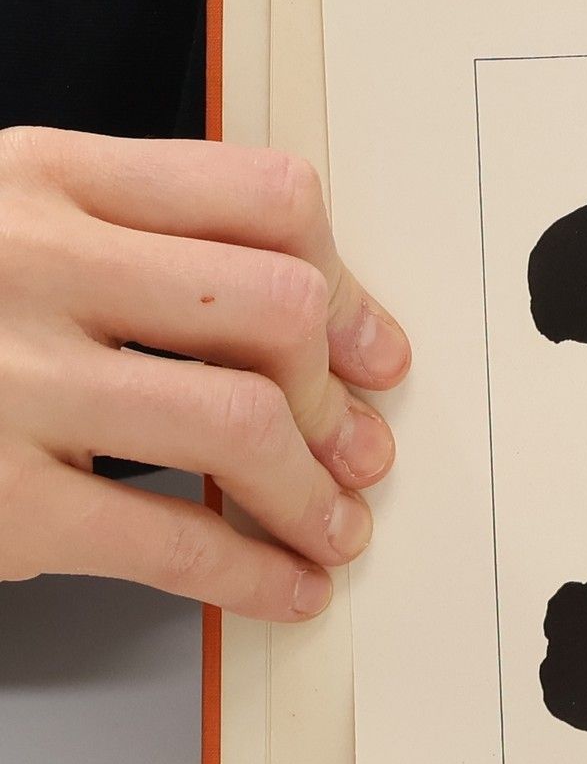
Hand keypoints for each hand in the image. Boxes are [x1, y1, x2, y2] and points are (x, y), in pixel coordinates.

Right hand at [0, 126, 409, 620]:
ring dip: (313, 491)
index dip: (345, 285)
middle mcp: (28, 260)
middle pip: (273, 308)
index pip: (262, 197)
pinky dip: (253, 573)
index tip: (372, 348)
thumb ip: (137, 239)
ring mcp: (7, 379)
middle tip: (356, 446)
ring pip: (240, 422)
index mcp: (46, 177)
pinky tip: (284, 586)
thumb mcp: (8, 224)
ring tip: (332, 524)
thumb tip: (324, 328)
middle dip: (335, 394)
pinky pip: (170, 540)